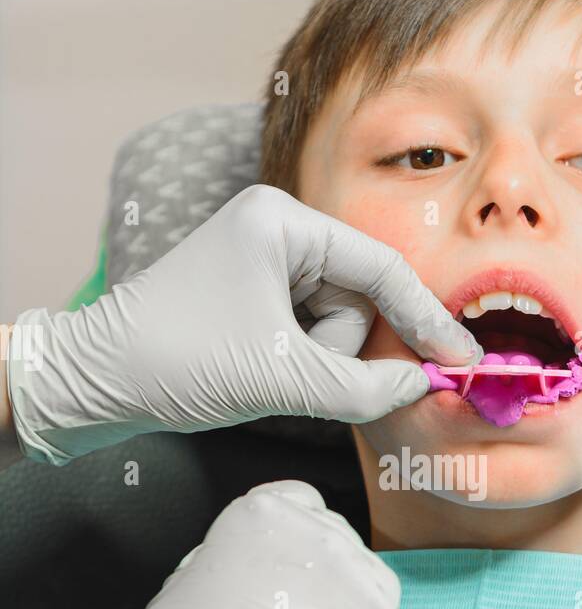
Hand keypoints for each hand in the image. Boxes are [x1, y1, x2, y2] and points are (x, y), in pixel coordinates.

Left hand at [7, 184, 480, 463]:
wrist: (93, 384)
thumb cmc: (178, 361)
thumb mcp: (281, 378)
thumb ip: (362, 388)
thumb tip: (420, 388)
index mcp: (281, 220)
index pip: (380, 267)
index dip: (426, 318)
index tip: (461, 359)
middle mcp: (275, 229)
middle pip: (359, 296)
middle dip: (347, 350)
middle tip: (330, 385)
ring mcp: (262, 262)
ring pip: (335, 322)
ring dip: (319, 362)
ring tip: (271, 378)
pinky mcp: (252, 296)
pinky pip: (309, 332)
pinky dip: (304, 365)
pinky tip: (267, 378)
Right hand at [77, 480, 416, 608]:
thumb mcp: (185, 587)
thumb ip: (233, 558)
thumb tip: (255, 563)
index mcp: (268, 517)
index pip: (303, 505)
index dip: (291, 543)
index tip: (285, 571)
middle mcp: (326, 544)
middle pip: (341, 547)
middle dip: (322, 580)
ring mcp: (366, 597)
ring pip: (373, 591)